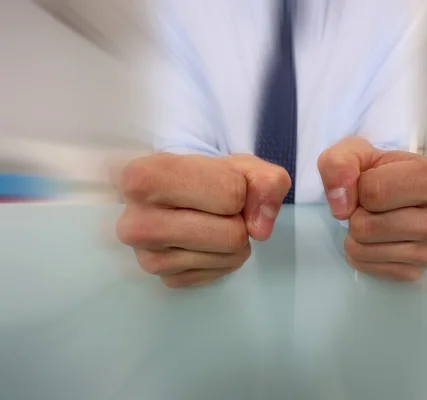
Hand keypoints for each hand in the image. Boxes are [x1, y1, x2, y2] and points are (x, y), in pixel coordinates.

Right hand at [117, 153, 290, 287]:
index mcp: (144, 178)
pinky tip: (206, 242)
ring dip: (235, 242)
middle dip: (240, 220)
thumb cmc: (206, 176)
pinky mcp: (164, 280)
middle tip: (220, 209)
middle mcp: (137, 222)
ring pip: (230, 256)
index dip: (240, 189)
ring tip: (214, 223)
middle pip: (232, 234)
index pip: (231, 195)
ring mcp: (148, 257)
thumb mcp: (241, 166)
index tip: (219, 183)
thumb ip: (267, 182)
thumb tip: (261, 228)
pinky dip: (223, 258)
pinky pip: (219, 274)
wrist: (177, 197)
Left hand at [318, 137, 426, 280]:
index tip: (372, 182)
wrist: (391, 194)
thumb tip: (341, 206)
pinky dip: (361, 255)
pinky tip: (373, 240)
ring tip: (370, 221)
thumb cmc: (379, 171)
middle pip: (368, 226)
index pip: (374, 192)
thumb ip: (340, 164)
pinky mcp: (418, 273)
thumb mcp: (355, 151)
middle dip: (356, 214)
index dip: (359, 187)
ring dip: (355, 236)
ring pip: (366, 249)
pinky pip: (370, 268)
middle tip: (369, 206)